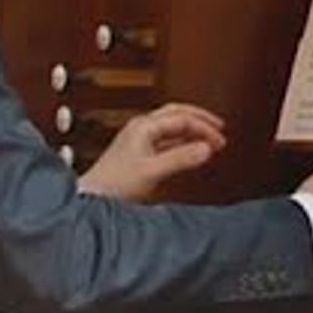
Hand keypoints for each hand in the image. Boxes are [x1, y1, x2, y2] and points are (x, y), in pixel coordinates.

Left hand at [78, 102, 226, 200]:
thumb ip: (181, 158)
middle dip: (200, 119)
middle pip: (177, 113)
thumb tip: (206, 148)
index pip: (182, 117)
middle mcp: (141, 128)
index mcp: (144, 126)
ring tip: (209, 138)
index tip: (220, 139)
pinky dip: (182, 142)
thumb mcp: (152, 171)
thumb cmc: (113, 185)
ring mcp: (139, 139)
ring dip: (192, 130)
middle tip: (219, 128)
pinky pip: (166, 140)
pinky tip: (190, 151)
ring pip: (172, 126)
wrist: (92, 199)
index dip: (204, 127)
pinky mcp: (138, 153)